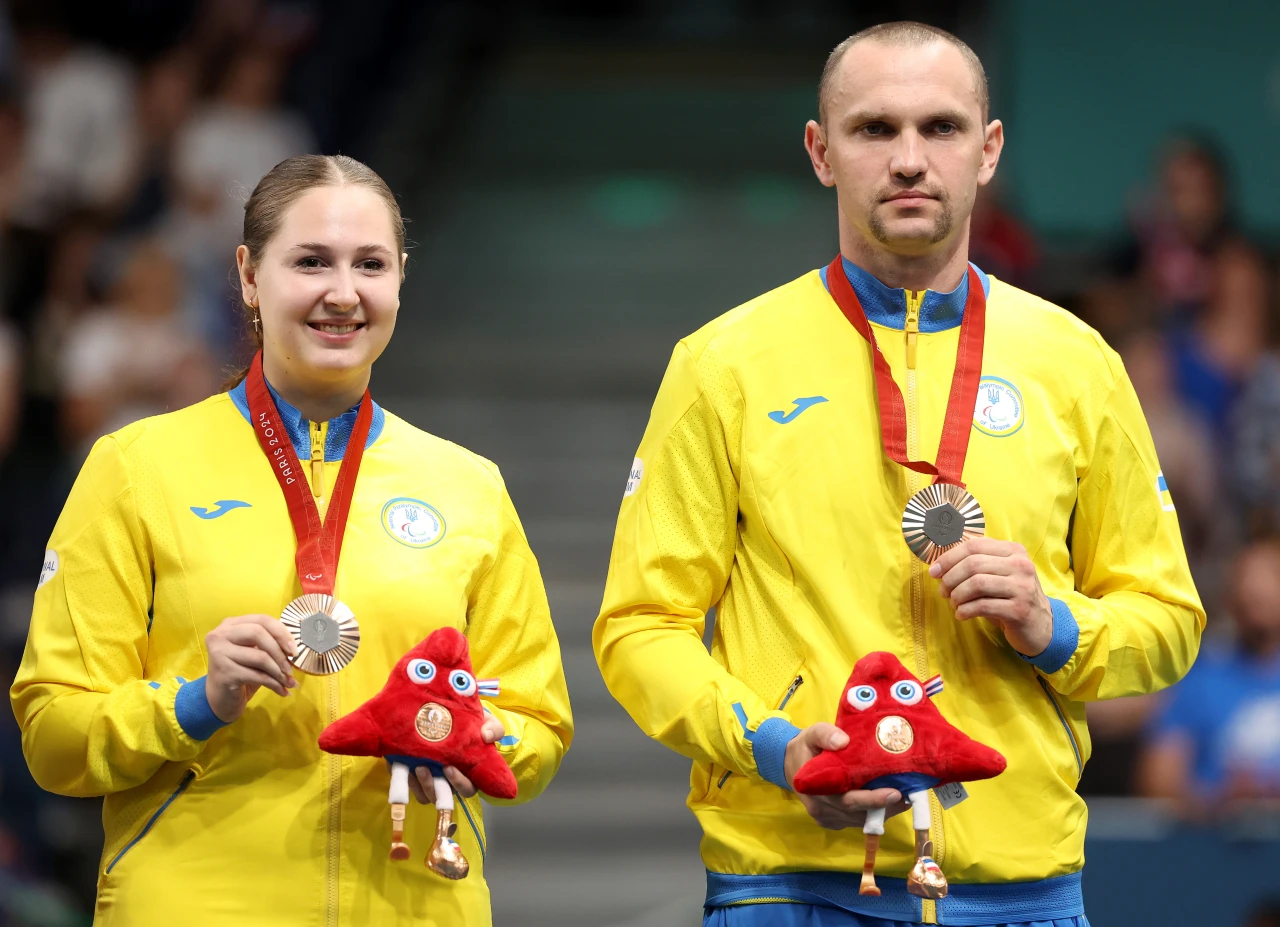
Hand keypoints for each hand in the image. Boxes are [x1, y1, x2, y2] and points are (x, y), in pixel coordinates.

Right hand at [204, 614, 297, 722]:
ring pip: (260, 657)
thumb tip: (295, 648)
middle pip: (258, 633)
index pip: (262, 620)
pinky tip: (282, 691)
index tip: (294, 649)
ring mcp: (219, 653)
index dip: (282, 632)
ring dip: (279, 671)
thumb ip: (269, 644)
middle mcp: (221, 635)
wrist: (220, 699)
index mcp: (231, 624)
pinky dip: (274, 684)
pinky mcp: (224, 672)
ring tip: (289, 681)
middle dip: (280, 651)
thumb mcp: (255, 653)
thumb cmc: (241, 672)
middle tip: (291, 666)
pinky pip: (257, 676)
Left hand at [408, 716, 505, 801]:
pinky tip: (397, 761)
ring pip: (423, 795)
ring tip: (411, 766)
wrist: (450, 714)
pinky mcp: (414, 774)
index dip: (459, 783)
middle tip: (423, 768)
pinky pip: (406, 783)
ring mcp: (431, 779)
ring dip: (416, 784)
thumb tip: (487, 736)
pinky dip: (401, 776)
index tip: (449, 768)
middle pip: (441, 796)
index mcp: (469, 773)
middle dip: (430, 786)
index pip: (467, 789)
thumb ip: (493, 728)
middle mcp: (449, 781)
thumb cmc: (472, 724)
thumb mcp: (486, 722)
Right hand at [784, 723, 906, 829]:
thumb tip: (843, 741)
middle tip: (909, 797)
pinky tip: (887, 803)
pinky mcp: (832, 821)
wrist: (789, 763)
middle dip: (885, 808)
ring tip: (905, 799)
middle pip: (858, 814)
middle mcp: (820, 808)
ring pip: (860, 820)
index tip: (894, 793)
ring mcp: (826, 817)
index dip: (871, 799)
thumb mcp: (811, 733)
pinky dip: (873, 814)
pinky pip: (856, 821)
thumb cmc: (805, 747)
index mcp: (814, 787)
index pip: (846, 799)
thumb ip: (826, 734)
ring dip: (882, 812)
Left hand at [929, 538, 1053, 657]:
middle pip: (973, 564)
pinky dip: (965, 610)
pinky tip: (961, 614)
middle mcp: (1021, 565)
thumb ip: (977, 563)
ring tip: (954, 603)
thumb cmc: (1011, 597)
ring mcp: (1022, 587)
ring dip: (957, 595)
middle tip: (943, 592)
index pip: (974, 546)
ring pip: (976, 584)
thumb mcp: (998, 574)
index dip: (949, 558)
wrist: (1041, 625)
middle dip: (950, 578)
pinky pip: (982, 606)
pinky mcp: (1020, 610)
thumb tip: (939, 565)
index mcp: (1014, 550)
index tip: (934, 571)